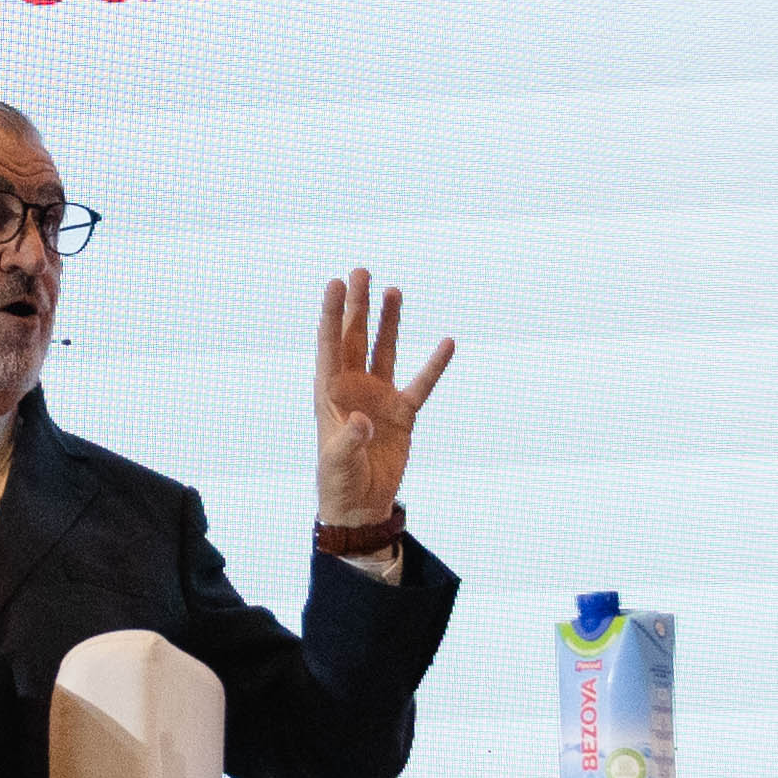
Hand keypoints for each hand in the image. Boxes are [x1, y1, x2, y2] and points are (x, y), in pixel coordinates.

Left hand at [314, 268, 456, 525]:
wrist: (360, 506)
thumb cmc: (338, 483)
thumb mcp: (338, 462)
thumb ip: (349, 440)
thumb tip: (362, 421)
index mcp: (329, 392)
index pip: (330, 344)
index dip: (332, 313)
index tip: (336, 283)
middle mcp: (352, 387)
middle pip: (355, 337)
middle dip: (357, 305)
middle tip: (361, 271)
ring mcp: (378, 397)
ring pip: (384, 350)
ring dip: (388, 322)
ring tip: (392, 290)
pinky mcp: (402, 414)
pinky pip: (421, 384)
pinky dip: (434, 365)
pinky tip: (447, 344)